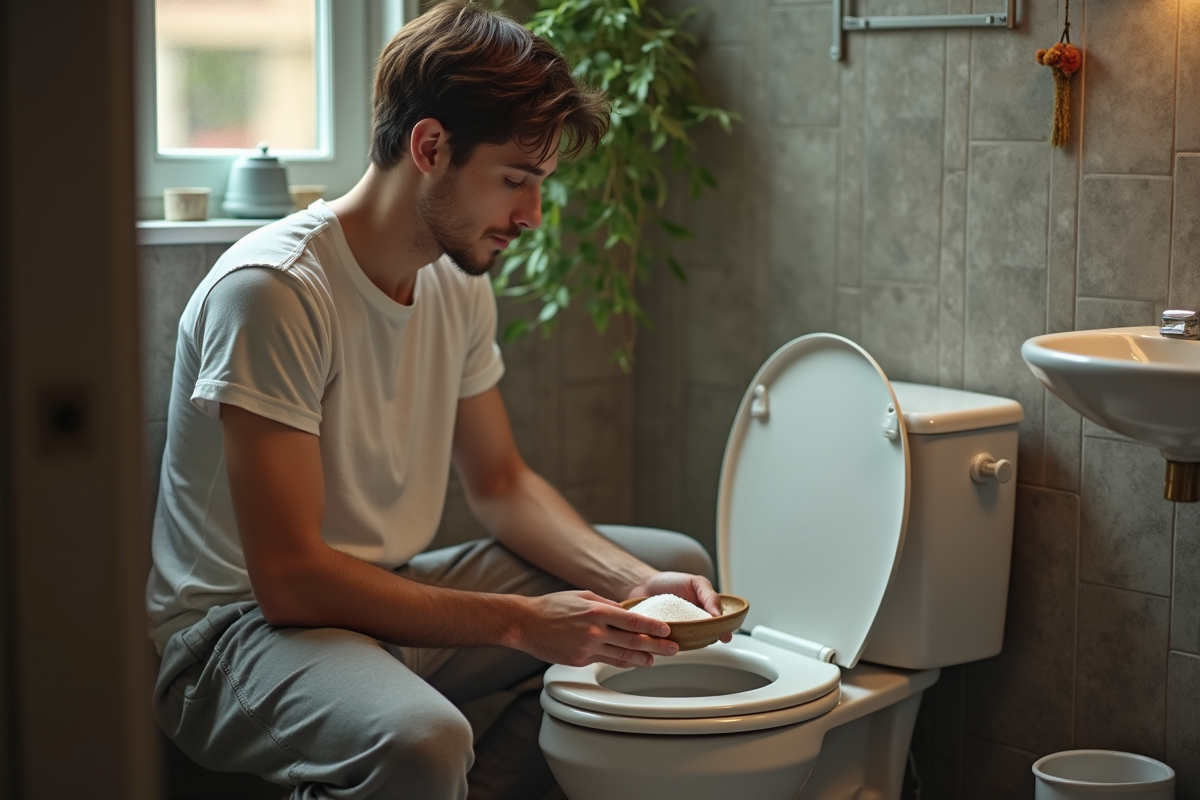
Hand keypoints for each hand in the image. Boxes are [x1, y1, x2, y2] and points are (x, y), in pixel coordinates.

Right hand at [514, 590, 679, 667]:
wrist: (525, 623)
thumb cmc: (552, 606)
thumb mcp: (582, 596)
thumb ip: (606, 605)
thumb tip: (626, 611)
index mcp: (597, 612)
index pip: (633, 621)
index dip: (653, 628)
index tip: (667, 631)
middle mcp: (595, 632)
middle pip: (634, 642)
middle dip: (657, 647)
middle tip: (673, 649)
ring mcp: (587, 648)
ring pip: (622, 656)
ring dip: (642, 658)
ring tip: (655, 659)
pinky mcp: (580, 661)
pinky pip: (606, 662)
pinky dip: (622, 662)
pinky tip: (631, 661)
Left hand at [626, 571, 731, 642]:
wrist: (645, 584)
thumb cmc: (672, 582)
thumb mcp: (696, 583)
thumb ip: (710, 596)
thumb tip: (719, 615)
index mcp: (705, 617)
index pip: (718, 628)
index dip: (723, 633)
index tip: (724, 636)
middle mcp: (693, 629)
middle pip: (703, 639)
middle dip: (704, 639)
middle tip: (700, 633)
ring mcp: (677, 635)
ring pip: (685, 645)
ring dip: (682, 641)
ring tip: (677, 631)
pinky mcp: (660, 639)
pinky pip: (664, 646)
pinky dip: (663, 643)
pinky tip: (660, 635)